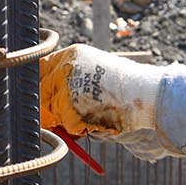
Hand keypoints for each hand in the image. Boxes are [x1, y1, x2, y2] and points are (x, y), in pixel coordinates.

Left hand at [41, 45, 162, 137]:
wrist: (148, 94)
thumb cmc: (127, 88)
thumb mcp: (97, 73)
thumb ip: (71, 81)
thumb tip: (46, 102)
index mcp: (72, 54)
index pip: (40, 67)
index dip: (37, 85)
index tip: (40, 98)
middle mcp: (66, 67)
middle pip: (39, 93)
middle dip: (47, 108)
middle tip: (61, 117)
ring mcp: (67, 87)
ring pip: (54, 113)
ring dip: (70, 122)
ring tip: (96, 114)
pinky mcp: (71, 107)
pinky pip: (69, 127)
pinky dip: (83, 130)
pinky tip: (101, 119)